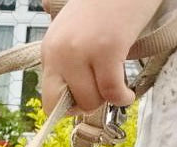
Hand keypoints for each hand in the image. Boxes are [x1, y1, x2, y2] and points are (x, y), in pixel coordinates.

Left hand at [40, 0, 164, 113]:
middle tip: (103, 92)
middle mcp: (61, 51)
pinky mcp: (107, 49)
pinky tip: (128, 95)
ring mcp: (83, 50)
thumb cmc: (106, 5)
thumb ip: (67, 61)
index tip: (84, 100)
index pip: (48, 97)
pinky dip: (122, 98)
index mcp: (50, 49)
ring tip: (118, 87)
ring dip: (107, 99)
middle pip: (67, 104)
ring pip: (90, 100)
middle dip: (87, 105)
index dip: (68, 107)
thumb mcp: (74, 33)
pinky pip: (111, 91)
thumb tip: (71, 98)